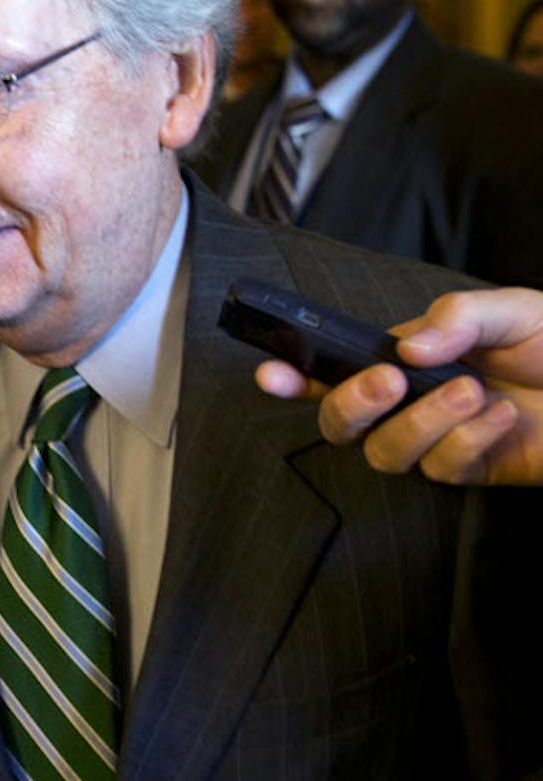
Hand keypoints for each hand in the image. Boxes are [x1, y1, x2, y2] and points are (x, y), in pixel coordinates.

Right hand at [254, 286, 542, 485]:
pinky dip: (470, 439)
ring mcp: (433, 441)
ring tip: (474, 392)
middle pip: (339, 424)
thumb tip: (404, 347)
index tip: (270, 371)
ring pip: (386, 452)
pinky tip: (503, 417)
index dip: (293, 376)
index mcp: (401, 360)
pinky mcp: (468, 469)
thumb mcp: (510, 311)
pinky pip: (442, 466)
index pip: (332, 370)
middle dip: (351, 404)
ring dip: (423, 422)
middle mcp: (405, 404)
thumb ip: (457, 318)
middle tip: (390, 381)